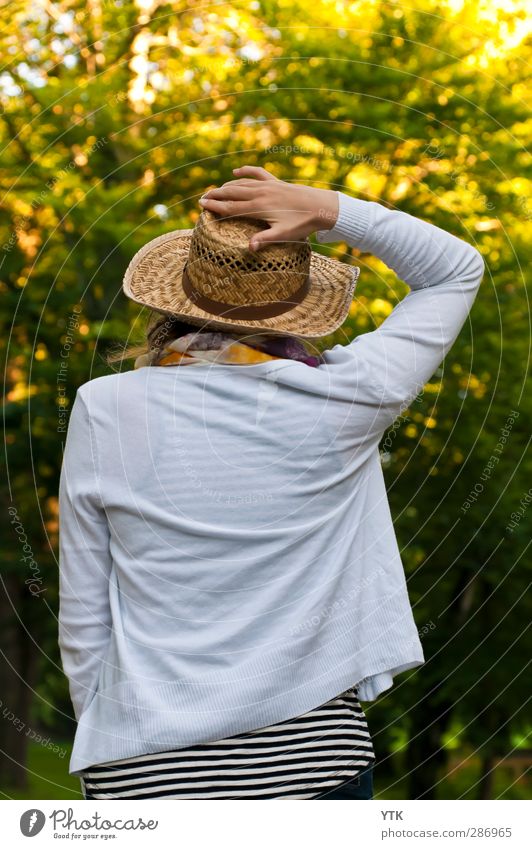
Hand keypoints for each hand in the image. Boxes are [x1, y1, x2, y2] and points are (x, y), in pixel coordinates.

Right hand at [198, 166, 338, 249]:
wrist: (322, 206)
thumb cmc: (303, 224)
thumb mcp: (284, 235)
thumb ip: (265, 240)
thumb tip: (249, 248)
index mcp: (260, 207)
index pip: (232, 206)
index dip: (215, 206)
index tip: (201, 205)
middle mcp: (261, 194)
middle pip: (232, 193)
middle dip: (216, 195)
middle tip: (202, 198)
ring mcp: (268, 186)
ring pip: (242, 183)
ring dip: (226, 186)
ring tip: (215, 190)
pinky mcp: (276, 182)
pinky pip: (257, 173)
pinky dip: (245, 171)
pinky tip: (236, 171)